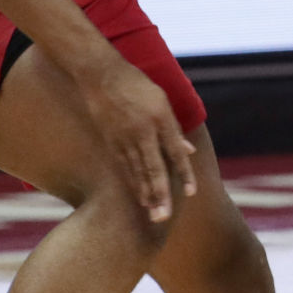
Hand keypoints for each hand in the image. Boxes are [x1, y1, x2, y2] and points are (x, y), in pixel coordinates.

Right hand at [75, 54, 196, 222]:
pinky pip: (123, 166)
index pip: (175, 152)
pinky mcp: (110, 141)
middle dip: (160, 195)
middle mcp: (143, 131)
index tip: (191, 193)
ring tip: (152, 213)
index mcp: (161, 119)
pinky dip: (132, 182)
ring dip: (145, 194)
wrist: (101, 75)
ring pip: (137, 172)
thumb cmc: (137, 85)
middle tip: (164, 217)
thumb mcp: (162, 101)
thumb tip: (189, 153)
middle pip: (154, 169)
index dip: (184, 173)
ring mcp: (124, 138)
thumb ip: (175, 129)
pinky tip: (137, 196)